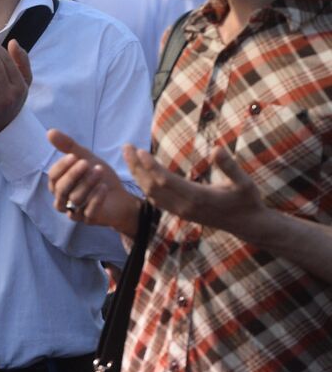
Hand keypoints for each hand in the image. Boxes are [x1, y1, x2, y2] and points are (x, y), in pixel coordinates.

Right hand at [47, 129, 141, 234]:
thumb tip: (49, 132)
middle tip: (86, 163)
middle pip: (61, 189)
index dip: (61, 167)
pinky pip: (89, 212)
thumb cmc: (99, 177)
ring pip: (75, 199)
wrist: (121, 196)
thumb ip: (68, 147)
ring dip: (88, 183)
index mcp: (59, 186)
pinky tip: (103, 187)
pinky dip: (96, 199)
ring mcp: (75, 212)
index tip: (74, 156)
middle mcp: (63, 201)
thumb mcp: (86, 158)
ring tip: (100, 171)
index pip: (52, 178)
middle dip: (73, 175)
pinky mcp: (89, 220)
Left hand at [125, 145, 266, 237]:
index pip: (165, 181)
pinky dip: (143, 184)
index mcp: (197, 197)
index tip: (139, 150)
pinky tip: (139, 172)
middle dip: (136, 166)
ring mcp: (179, 211)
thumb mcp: (244, 182)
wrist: (247, 225)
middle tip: (125, 146)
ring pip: (150, 193)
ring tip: (128, 155)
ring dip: (137, 174)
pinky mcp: (179, 213)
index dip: (150, 166)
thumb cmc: (247, 200)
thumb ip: (230, 167)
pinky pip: (155, 199)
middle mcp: (183, 206)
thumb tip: (217, 149)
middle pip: (151, 186)